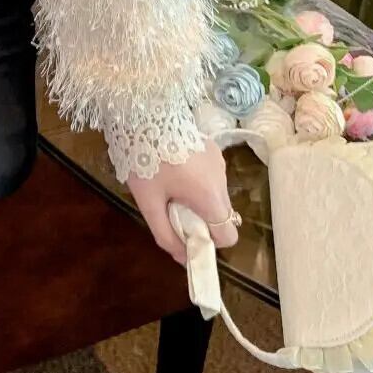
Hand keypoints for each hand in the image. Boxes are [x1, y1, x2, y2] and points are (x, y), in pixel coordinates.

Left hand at [126, 137, 237, 265]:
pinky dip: (197, 181)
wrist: (145, 115)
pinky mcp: (213, 149)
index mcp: (210, 197)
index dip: (209, 242)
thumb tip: (182, 257)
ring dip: (198, 199)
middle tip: (172, 208)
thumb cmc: (145, 160)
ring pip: (215, 195)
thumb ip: (165, 234)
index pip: (228, 236)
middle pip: (221, 216)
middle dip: (200, 220)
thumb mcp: (148, 202)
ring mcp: (220, 162)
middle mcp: (222, 180)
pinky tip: (175, 166)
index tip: (186, 234)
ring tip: (170, 184)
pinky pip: (210, 176)